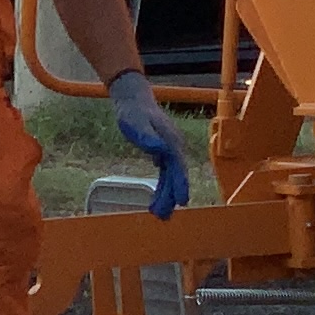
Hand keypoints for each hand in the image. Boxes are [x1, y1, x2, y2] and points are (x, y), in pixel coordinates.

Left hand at [107, 70, 191, 218]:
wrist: (133, 98)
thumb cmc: (133, 112)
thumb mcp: (136, 125)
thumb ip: (148, 138)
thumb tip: (161, 152)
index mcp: (171, 142)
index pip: (178, 168)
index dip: (180, 186)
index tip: (181, 202)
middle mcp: (174, 146)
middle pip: (176, 175)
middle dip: (171, 196)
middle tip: (163, 216)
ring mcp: (170, 148)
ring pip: (172, 175)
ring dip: (167, 193)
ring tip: (159, 212)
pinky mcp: (163, 149)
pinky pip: (166, 171)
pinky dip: (164, 184)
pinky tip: (160, 194)